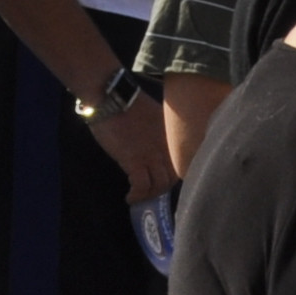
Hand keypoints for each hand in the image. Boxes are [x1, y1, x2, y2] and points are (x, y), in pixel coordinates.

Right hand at [86, 83, 175, 201]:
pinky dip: (137, 195)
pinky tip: (130, 198)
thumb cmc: (129, 101)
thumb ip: (163, 131)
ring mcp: (151, 156)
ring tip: (140, 196)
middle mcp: (166, 149)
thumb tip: (159, 144)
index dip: (175, 175)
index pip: (183, 164)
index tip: (164, 180)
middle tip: (151, 191)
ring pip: (159, 185)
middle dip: (162, 188)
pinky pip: (141, 186)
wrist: (112, 96)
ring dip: (150, 194)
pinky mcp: (134, 161)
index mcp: (172, 138)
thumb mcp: (157, 115)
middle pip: (172, 178)